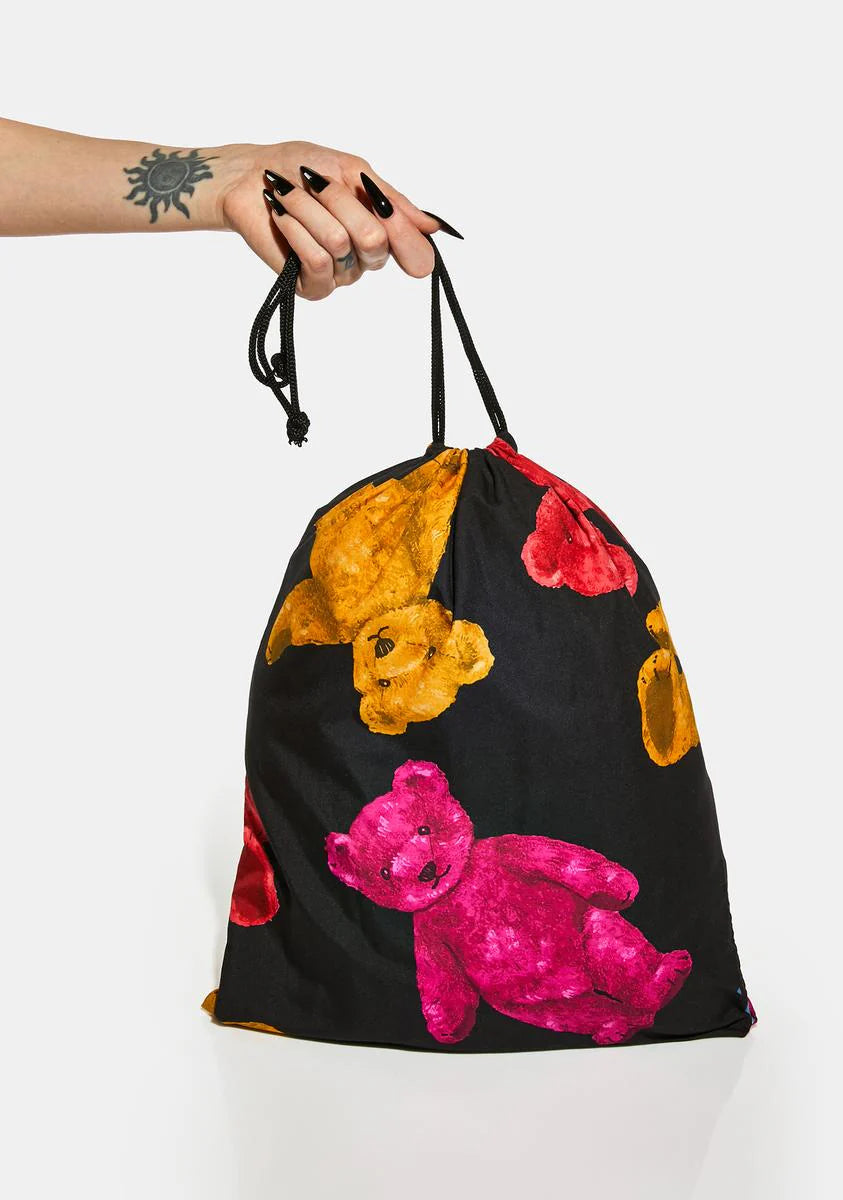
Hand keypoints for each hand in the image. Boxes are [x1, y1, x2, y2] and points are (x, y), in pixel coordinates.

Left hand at [218, 140, 461, 299]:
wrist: (250, 178)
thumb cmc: (299, 170)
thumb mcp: (353, 172)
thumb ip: (391, 200)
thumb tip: (433, 227)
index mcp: (382, 232)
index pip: (412, 249)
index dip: (405, 233)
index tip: (383, 210)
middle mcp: (365, 258)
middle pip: (375, 240)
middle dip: (341, 202)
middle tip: (314, 183)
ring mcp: (340, 275)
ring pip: (340, 244)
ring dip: (310, 209)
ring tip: (288, 194)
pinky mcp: (312, 287)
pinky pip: (317, 261)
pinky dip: (297, 230)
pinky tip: (282, 216)